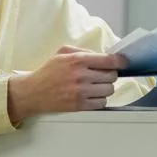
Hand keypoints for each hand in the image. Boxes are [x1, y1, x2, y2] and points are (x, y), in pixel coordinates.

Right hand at [9, 47, 124, 121]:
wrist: (33, 92)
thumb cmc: (48, 72)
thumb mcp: (62, 53)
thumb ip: (83, 51)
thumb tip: (103, 56)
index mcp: (78, 60)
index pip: (109, 61)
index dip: (120, 62)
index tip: (123, 63)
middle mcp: (81, 76)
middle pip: (111, 76)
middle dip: (109, 75)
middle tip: (101, 76)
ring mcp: (81, 92)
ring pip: (109, 90)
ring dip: (105, 88)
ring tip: (95, 86)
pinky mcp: (79, 105)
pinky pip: (102, 103)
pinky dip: (100, 99)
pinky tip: (92, 96)